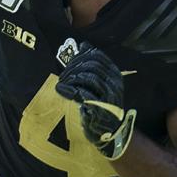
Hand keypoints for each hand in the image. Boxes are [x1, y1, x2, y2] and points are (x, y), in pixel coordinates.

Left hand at [54, 40, 135, 158]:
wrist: (109, 132)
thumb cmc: (101, 105)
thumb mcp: (99, 83)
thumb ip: (92, 64)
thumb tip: (84, 44)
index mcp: (115, 74)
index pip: (97, 56)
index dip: (80, 57)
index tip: (69, 63)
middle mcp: (115, 83)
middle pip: (91, 65)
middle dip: (73, 67)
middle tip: (63, 75)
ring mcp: (109, 95)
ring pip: (88, 77)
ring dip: (70, 78)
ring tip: (62, 83)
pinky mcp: (100, 107)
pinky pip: (82, 93)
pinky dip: (69, 89)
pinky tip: (61, 90)